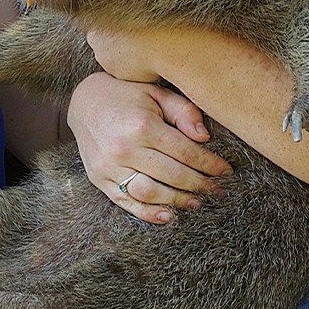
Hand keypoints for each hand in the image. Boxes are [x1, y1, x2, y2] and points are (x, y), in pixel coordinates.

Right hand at [68, 72, 230, 224]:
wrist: (83, 102)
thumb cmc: (126, 94)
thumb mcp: (155, 92)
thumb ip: (182, 111)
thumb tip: (205, 136)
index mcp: (142, 125)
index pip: (185, 152)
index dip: (209, 164)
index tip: (226, 171)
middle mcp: (124, 148)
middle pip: (172, 175)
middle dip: (200, 184)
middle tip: (218, 190)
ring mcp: (110, 167)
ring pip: (151, 193)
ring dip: (178, 201)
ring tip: (197, 202)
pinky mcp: (100, 179)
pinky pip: (126, 202)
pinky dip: (148, 213)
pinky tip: (168, 215)